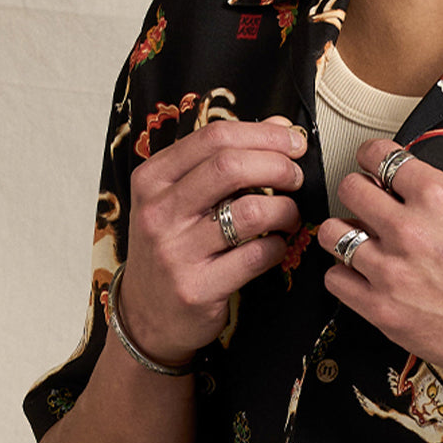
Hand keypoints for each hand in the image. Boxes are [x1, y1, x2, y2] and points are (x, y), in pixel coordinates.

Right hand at [119, 116, 306, 365]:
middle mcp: (158, 212)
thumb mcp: (181, 198)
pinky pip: (256, 256)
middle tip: (296, 177)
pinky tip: (277, 246)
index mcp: (152, 179)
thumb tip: (277, 126)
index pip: (213, 137)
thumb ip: (223, 159)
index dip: (263, 134)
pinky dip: (278, 247)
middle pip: (231, 167)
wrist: (146, 316)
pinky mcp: (198, 287)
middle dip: (278, 166)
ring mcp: (176, 252)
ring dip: (285, 210)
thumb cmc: (173, 248)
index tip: (293, 142)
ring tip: (290, 216)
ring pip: (250, 212)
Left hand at [318, 140, 442, 378]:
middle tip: (366, 206)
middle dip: (358, 193)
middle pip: (350, 189)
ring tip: (360, 243)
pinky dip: (345, 276)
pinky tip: (362, 277)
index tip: (372, 166)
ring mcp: (391, 270)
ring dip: (345, 235)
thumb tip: (411, 193)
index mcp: (438, 197)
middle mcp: (409, 228)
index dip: (373, 159)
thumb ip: (442, 201)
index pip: (380, 155)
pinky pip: (335, 280)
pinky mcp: (382, 309)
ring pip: (334, 234)